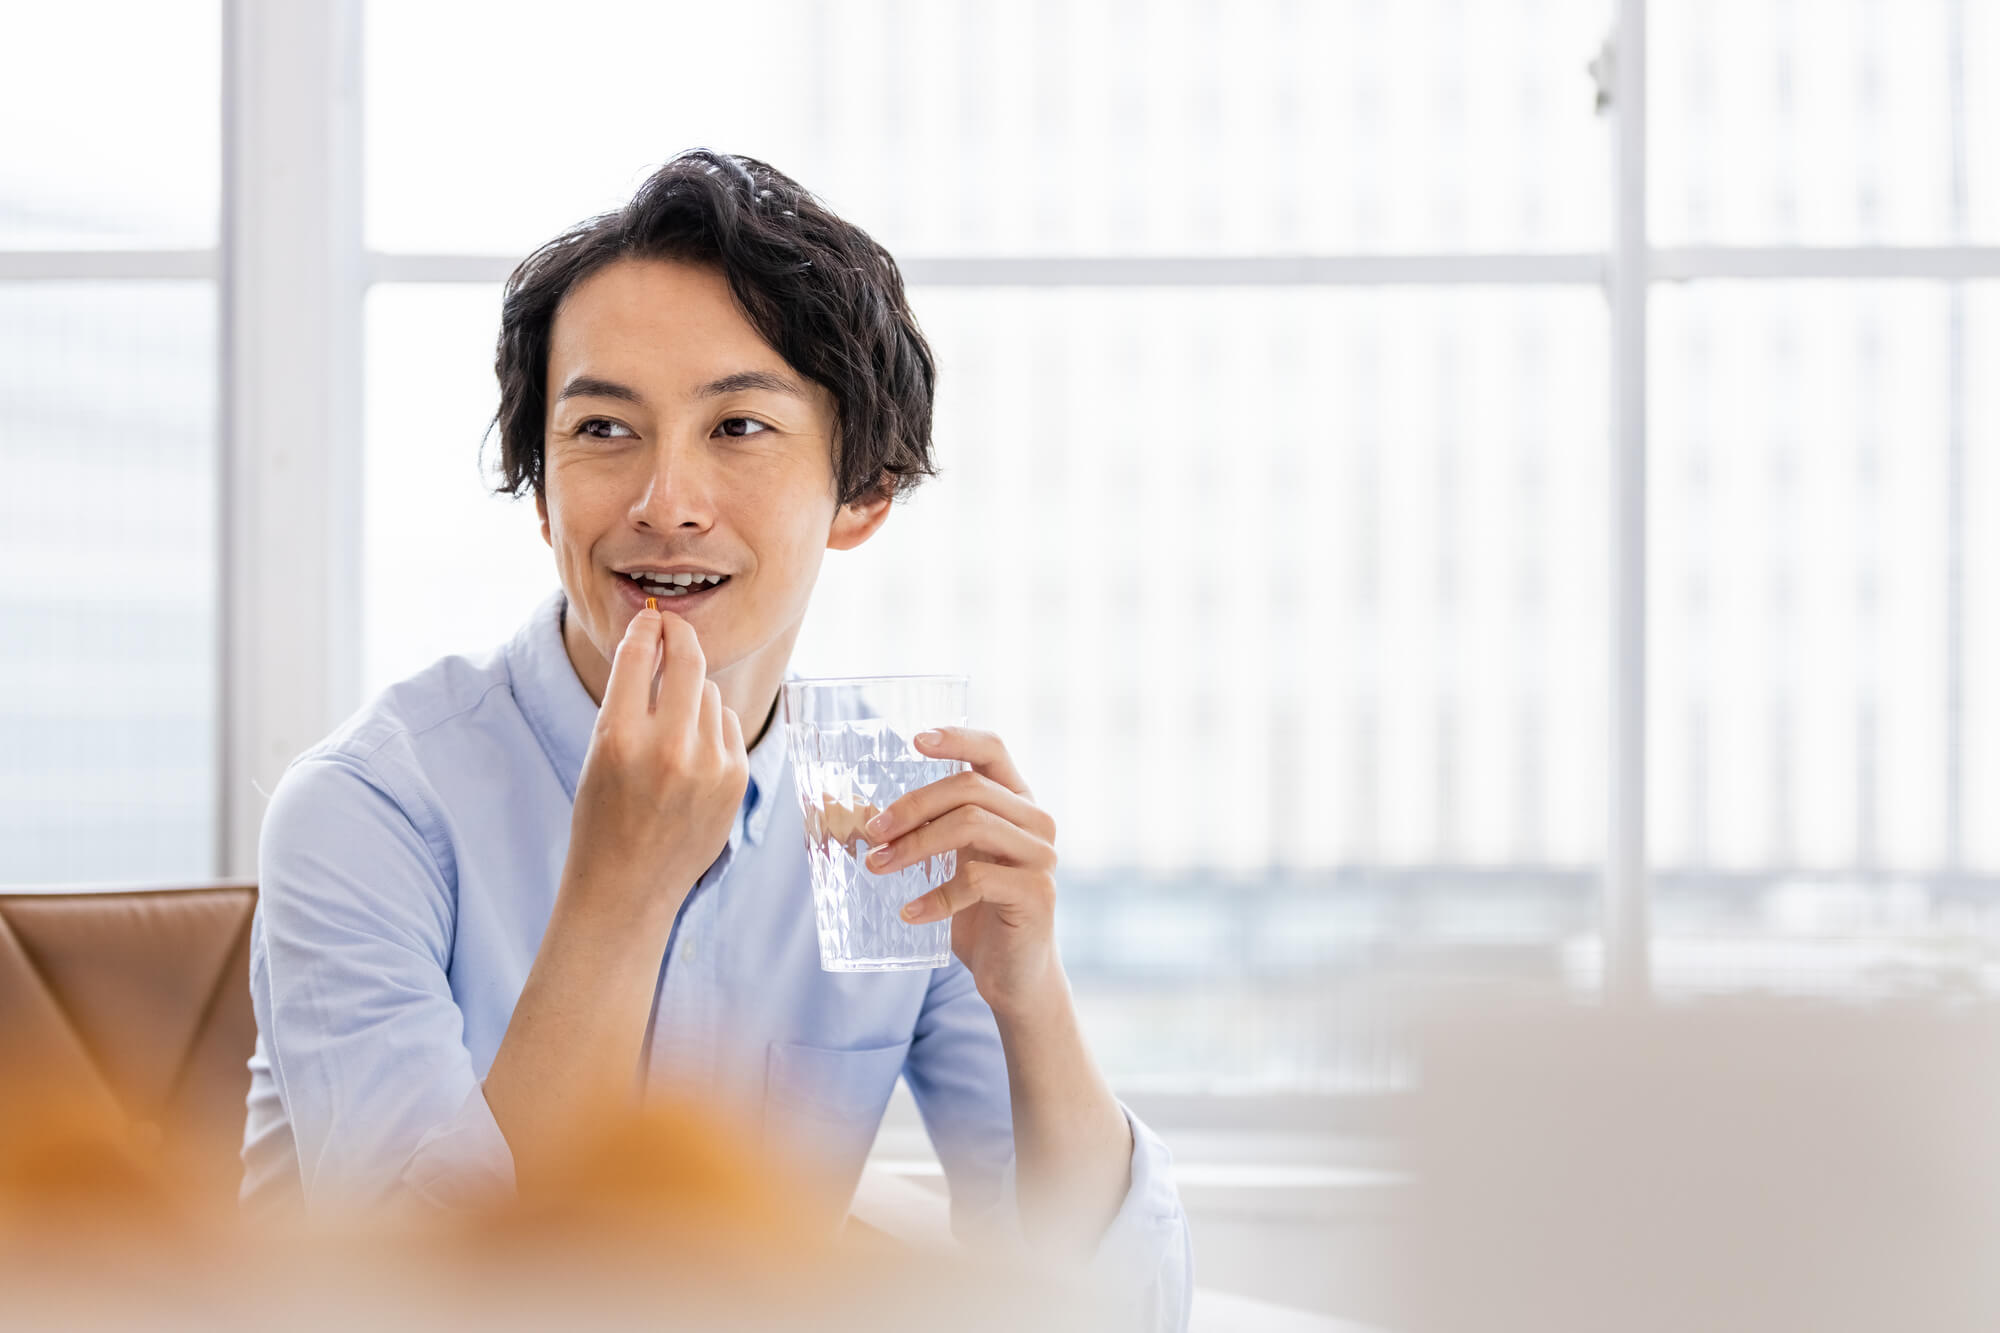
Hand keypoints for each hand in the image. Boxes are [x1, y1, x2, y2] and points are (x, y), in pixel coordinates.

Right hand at [564, 603, 748, 917]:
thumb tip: (657, 641)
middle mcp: (667, 748)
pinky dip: (712, 726)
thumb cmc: (603, 816)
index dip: (646, 629)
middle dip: (680, 635)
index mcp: (619, 738)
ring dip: (692, 694)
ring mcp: (708, 764)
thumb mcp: (598, 753)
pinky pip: (727, 723)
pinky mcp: (735, 777)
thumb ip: (627, 700)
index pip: (639, 656)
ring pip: (709, 693)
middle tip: (673, 628)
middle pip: (688, 660)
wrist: (629, 885)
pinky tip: (692, 755)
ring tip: (671, 728)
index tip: (650, 620)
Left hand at [860, 728, 1061, 1016]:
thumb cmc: (975, 912)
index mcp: (1015, 803)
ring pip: (972, 825)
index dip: (957, 738)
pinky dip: (936, 896)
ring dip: (916, 845)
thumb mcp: (947, 863)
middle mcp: (1035, 821)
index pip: (993, 751)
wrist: (1014, 975)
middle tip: (873, 832)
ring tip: (878, 867)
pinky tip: (910, 912)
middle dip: (913, 806)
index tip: (914, 740)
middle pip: (970, 788)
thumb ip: (919, 831)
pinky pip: (976, 880)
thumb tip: (847, 811)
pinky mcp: (1036, 894)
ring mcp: (1041, 856)